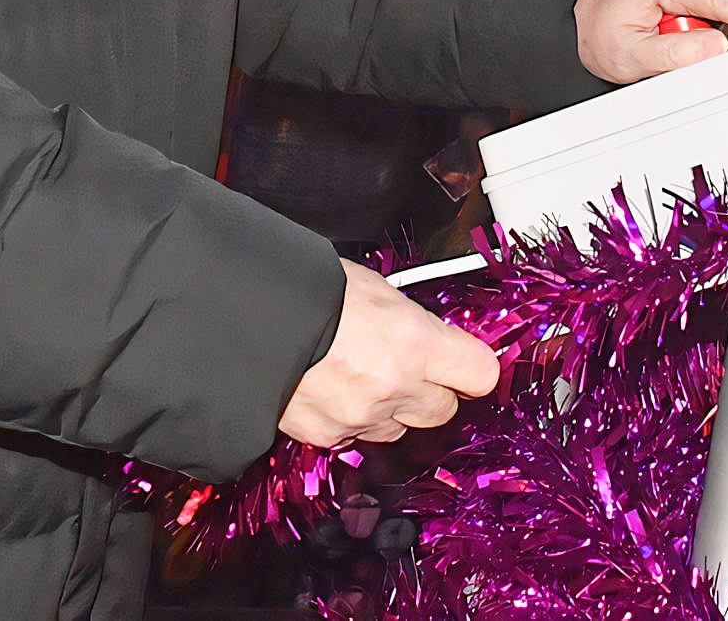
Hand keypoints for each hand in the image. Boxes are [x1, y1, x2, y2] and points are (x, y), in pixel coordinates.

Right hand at [275, 260, 500, 447]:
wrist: (246, 321)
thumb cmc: (309, 293)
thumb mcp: (376, 290)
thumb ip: (411, 322)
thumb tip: (428, 336)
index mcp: (415, 343)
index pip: (481, 374)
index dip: (472, 366)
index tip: (465, 360)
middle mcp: (395, 387)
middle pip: (445, 409)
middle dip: (433, 391)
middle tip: (411, 366)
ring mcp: (361, 418)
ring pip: (400, 429)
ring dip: (393, 408)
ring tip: (362, 373)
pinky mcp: (329, 438)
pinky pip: (357, 437)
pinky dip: (353, 419)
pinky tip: (333, 388)